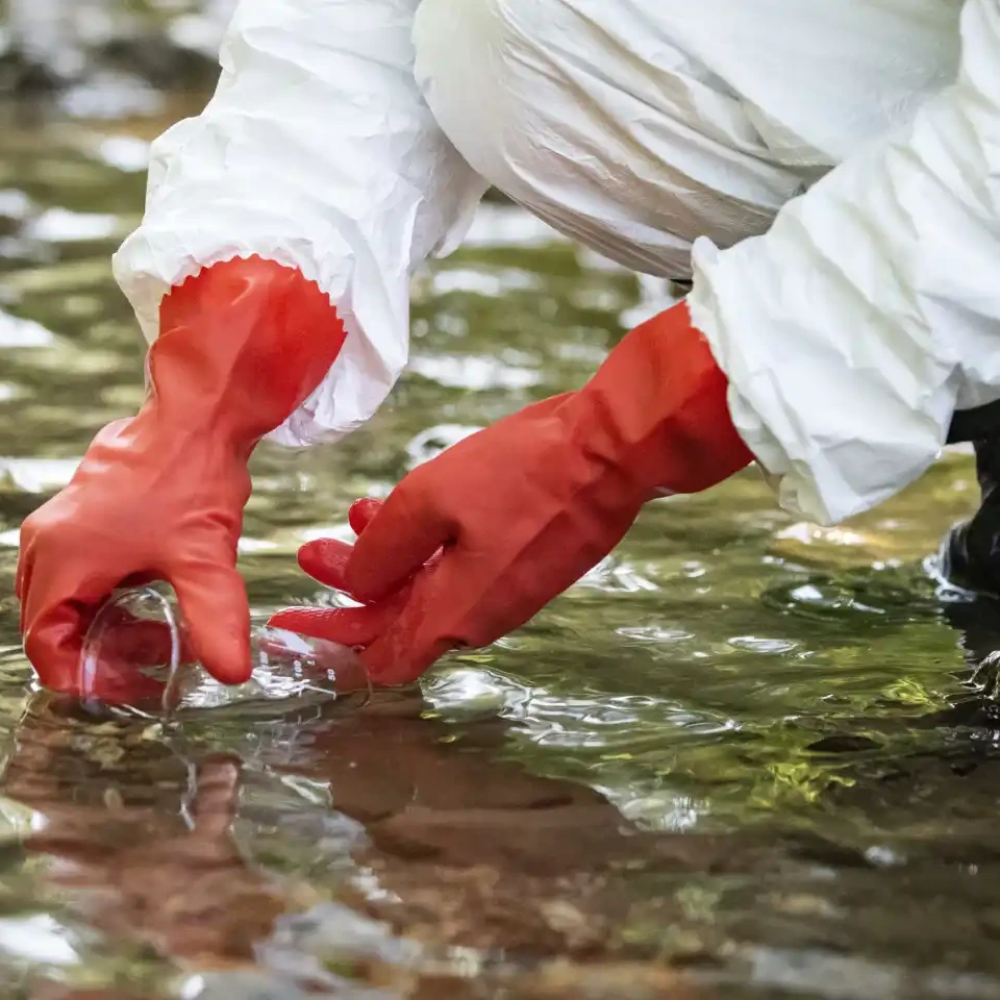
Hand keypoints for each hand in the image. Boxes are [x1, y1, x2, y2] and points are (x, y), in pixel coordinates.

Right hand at [18, 257, 346, 698]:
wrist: (196, 416)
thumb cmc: (192, 478)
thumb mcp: (206, 559)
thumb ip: (215, 620)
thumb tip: (231, 673)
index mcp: (63, 560)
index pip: (46, 645)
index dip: (87, 677)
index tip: (132, 687)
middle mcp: (49, 543)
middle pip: (55, 623)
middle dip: (102, 652)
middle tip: (155, 663)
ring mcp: (62, 525)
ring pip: (68, 597)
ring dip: (109, 623)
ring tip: (165, 635)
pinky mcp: (83, 513)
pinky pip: (81, 571)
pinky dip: (111, 595)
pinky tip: (156, 598)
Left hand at [271, 302, 752, 683]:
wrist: (612, 452)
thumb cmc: (521, 474)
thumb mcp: (428, 502)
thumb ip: (380, 554)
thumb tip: (354, 588)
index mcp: (453, 615)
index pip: (378, 658)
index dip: (330, 642)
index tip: (292, 621)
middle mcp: (480, 617)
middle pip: (398, 621)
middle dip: (350, 587)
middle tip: (313, 551)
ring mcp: (508, 591)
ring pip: (428, 590)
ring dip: (388, 559)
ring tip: (358, 513)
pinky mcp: (527, 563)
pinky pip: (461, 569)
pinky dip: (426, 547)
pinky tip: (410, 505)